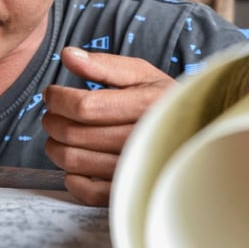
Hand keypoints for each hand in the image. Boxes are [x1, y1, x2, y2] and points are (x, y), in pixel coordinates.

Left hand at [42, 47, 174, 206]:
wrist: (197, 134)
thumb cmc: (161, 100)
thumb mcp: (141, 74)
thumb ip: (103, 65)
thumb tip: (67, 55)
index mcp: (146, 106)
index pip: (84, 106)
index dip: (57, 98)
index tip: (52, 94)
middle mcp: (142, 141)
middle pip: (74, 134)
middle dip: (53, 120)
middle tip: (53, 114)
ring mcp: (135, 171)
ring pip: (74, 161)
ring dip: (55, 146)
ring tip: (59, 134)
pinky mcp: (129, 192)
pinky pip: (87, 192)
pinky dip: (71, 177)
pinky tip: (76, 163)